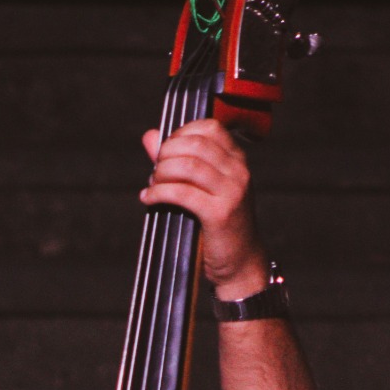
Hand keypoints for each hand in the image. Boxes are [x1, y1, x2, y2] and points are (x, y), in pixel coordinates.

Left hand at [139, 120, 269, 296]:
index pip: (209, 127)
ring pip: (187, 166)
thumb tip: (150, 136)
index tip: (165, 151)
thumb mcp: (203, 187)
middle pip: (194, 144)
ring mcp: (232, 191)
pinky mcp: (220, 213)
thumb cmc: (218, 225)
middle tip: (155, 171)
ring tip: (153, 185)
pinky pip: (182, 193)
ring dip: (161, 173)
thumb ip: (176, 159)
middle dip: (166, 154)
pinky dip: (158, 193)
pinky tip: (149, 198)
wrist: (240, 262)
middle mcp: (239, 171)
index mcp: (237, 160)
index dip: (180, 133)